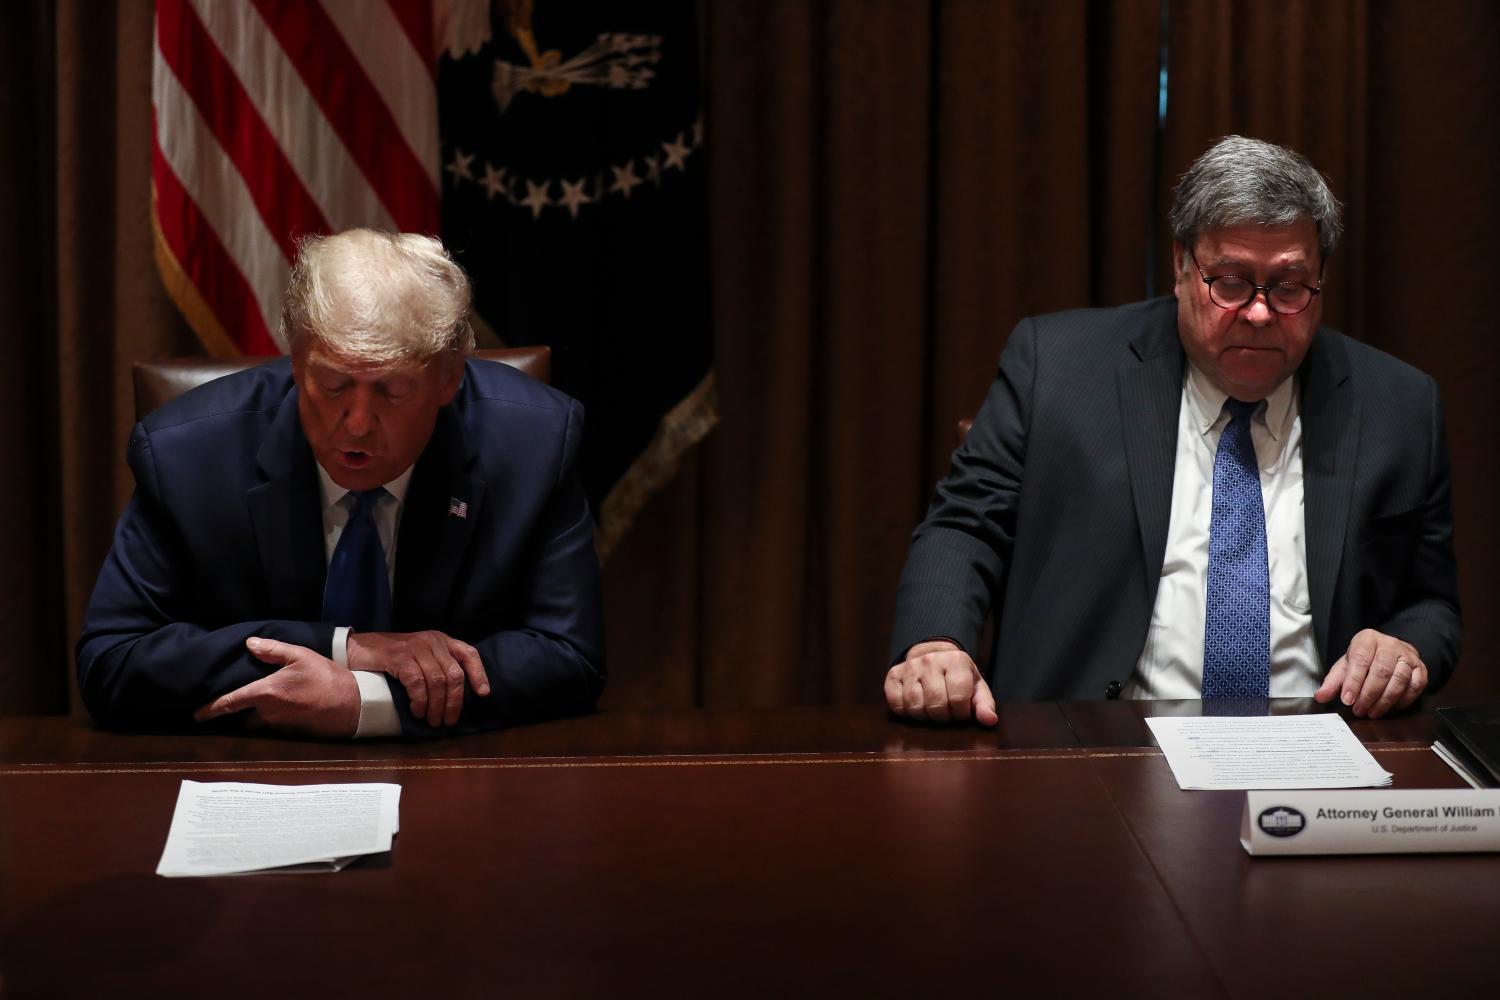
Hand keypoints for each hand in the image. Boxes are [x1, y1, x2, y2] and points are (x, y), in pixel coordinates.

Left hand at [193, 637, 359, 736]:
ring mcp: (279, 725)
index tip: (197, 715)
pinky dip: (275, 717)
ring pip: (259, 720)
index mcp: (266, 692)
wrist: (352, 704)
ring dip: (260, 712)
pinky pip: (274, 725)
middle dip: (243, 708)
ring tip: (271, 699)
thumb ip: (272, 650)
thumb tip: (249, 644)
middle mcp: (267, 713)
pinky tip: (287, 706)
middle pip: (244, 714)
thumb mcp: (300, 656)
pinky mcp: (290, 732)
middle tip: (246, 697)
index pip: (230, 703)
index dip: (210, 709)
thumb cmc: (326, 677)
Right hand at [346, 630, 488, 726]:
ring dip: (437, 706)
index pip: (469, 654)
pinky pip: (417, 683)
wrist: (357, 648)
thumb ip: (437, 666)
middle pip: (454, 675)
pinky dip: (420, 701)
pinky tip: (417, 712)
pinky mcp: (400, 656)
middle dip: (455, 701)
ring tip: (432, 721)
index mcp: (441, 640)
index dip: (479, 674)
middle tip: (448, 721)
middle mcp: (432, 641)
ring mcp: (416, 647)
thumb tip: (455, 696)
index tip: (483, 694)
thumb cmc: (391, 657)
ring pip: (438, 681)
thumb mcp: (420, 656)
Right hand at [884, 640, 997, 725]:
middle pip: (935, 704)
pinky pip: (896, 704)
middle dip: (943, 717)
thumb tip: (989, 720)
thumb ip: (984, 704)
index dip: (961, 713)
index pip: (958, 698)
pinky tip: (916, 708)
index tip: (961, 712)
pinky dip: (906, 712)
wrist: (935, 656)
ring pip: (914, 705)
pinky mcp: (893, 674)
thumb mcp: (976, 687)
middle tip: (946, 714)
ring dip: (925, 716)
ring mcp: (910, 666)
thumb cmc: (958, 677)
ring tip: (932, 711)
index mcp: (956, 660)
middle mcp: (931, 660)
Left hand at [1313, 628, 1426, 718]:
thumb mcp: (1345, 666)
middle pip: (1381, 671)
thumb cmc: (1363, 660)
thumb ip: (1332, 682)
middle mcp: (1390, 644)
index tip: (1347, 700)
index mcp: (1367, 639)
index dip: (1353, 682)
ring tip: (1372, 713)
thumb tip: (1320, 697)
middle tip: (1359, 710)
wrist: (1389, 651)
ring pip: (1399, 679)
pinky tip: (1391, 709)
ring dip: (1385, 700)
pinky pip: (1416, 686)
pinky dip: (1403, 700)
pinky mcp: (1421, 668)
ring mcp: (1408, 656)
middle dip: (1368, 695)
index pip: (1360, 659)